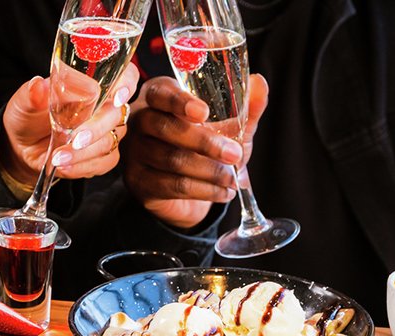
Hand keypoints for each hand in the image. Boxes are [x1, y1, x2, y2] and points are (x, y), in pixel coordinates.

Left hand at [0, 65, 139, 185]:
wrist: (22, 147)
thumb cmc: (28, 117)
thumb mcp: (23, 102)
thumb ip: (32, 94)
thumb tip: (37, 86)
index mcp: (92, 84)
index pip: (124, 76)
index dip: (127, 84)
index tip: (116, 97)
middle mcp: (104, 107)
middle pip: (116, 114)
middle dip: (96, 129)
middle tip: (74, 139)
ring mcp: (106, 132)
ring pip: (109, 141)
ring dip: (84, 152)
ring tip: (58, 157)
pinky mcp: (103, 156)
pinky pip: (104, 162)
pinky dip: (83, 166)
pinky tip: (65, 165)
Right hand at [123, 74, 268, 229]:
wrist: (188, 189)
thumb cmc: (205, 147)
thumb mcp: (229, 127)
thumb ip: (245, 108)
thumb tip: (260, 84)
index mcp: (158, 96)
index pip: (162, 94)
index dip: (180, 102)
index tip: (204, 113)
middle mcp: (139, 120)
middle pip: (165, 128)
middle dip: (204, 143)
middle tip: (235, 154)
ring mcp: (135, 152)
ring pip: (172, 160)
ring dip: (209, 172)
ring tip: (234, 179)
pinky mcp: (139, 181)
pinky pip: (173, 185)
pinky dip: (204, 191)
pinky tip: (224, 193)